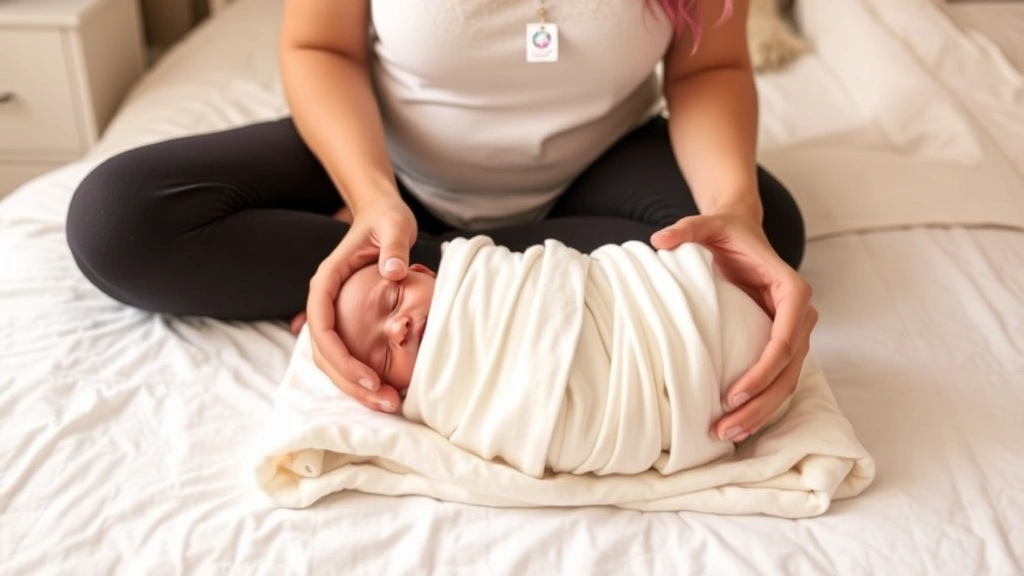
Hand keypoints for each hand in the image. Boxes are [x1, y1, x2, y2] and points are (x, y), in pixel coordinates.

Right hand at [305, 197, 417, 412]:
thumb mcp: (395, 226)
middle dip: (350, 382)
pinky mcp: (346, 318)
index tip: (369, 377)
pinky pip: (345, 352)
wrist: (380, 212)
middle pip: (323, 352)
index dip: (341, 357)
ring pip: (332, 358)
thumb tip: (394, 273)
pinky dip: (360, 373)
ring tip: (387, 402)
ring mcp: (333, 310)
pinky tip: (383, 388)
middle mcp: (323, 299)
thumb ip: (395, 247)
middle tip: (384, 401)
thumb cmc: (387, 218)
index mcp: (327, 279)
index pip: (322, 326)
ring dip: (354, 385)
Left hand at [651, 210, 816, 442]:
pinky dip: (761, 404)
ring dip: (761, 412)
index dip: (762, 370)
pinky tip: (736, 424)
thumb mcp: (708, 225)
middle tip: (725, 428)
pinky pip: (778, 380)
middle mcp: (800, 314)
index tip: (733, 394)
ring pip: (787, 382)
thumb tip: (659, 239)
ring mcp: (794, 332)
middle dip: (760, 404)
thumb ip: (687, 229)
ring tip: (727, 434)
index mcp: (791, 289)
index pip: (784, 338)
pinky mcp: (782, 343)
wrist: (742, 232)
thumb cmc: (726, 232)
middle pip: (788, 370)